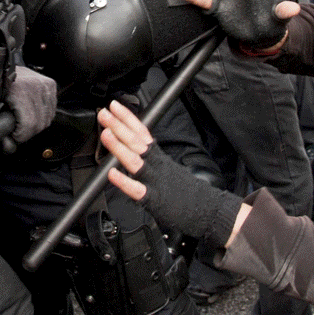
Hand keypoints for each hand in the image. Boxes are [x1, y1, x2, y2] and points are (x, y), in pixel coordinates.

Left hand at [6, 65, 56, 142]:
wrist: (1, 65)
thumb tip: (9, 147)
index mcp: (20, 90)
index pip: (29, 124)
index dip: (21, 136)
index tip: (13, 136)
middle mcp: (36, 86)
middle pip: (40, 123)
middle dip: (28, 133)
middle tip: (17, 131)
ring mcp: (46, 84)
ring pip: (48, 118)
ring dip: (36, 125)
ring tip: (24, 122)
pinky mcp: (51, 84)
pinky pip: (52, 109)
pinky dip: (43, 115)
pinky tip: (32, 114)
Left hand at [99, 100, 243, 248]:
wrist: (209, 209)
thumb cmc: (188, 192)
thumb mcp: (168, 168)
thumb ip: (151, 159)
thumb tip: (133, 148)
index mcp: (159, 157)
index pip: (142, 132)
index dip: (128, 117)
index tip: (115, 105)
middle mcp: (157, 165)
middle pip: (136, 142)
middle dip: (119, 126)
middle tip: (104, 113)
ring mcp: (156, 181)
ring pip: (135, 161)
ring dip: (119, 147)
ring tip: (106, 134)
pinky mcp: (156, 199)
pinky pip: (137, 190)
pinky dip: (124, 181)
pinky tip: (112, 173)